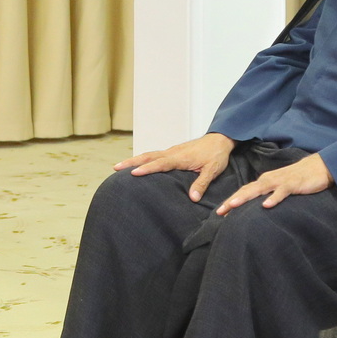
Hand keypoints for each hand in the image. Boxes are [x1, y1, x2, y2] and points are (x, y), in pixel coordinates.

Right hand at [115, 132, 235, 201]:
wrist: (221, 139)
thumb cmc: (217, 155)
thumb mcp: (212, 170)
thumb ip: (201, 184)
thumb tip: (192, 198)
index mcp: (180, 158)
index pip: (160, 164)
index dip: (146, 169)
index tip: (133, 173)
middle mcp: (173, 153)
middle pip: (148, 156)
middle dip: (131, 162)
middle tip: (115, 168)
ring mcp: (172, 151)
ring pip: (149, 155)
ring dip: (134, 160)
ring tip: (119, 167)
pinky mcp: (173, 152)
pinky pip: (155, 155)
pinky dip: (143, 159)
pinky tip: (138, 165)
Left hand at [217, 153, 333, 213]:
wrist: (319, 167)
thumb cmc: (299, 179)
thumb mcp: (281, 187)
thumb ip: (269, 195)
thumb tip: (257, 208)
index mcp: (265, 181)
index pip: (244, 191)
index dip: (232, 200)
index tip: (219, 212)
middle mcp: (269, 180)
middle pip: (247, 190)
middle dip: (232, 200)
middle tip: (219, 211)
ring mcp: (280, 181)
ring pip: (260, 189)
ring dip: (246, 197)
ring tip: (233, 205)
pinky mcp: (293, 184)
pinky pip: (282, 192)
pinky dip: (274, 198)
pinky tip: (266, 205)